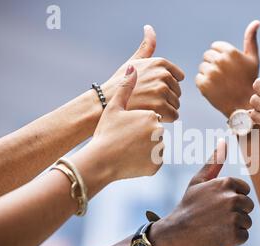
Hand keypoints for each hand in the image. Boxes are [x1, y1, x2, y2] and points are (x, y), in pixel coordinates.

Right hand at [85, 66, 163, 181]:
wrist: (100, 160)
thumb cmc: (105, 132)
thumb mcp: (114, 108)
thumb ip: (126, 87)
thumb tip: (133, 68)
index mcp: (152, 115)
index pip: (153, 117)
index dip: (138, 123)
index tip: (127, 128)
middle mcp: (159, 130)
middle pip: (155, 132)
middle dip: (144, 136)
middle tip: (126, 140)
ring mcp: (159, 148)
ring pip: (155, 147)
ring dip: (145, 148)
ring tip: (128, 150)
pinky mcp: (157, 164)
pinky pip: (154, 161)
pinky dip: (145, 161)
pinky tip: (131, 159)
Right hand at [102, 25, 184, 121]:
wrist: (106, 103)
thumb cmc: (120, 84)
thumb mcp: (133, 62)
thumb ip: (146, 47)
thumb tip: (149, 27)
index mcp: (160, 63)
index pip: (178, 77)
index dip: (166, 85)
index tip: (152, 89)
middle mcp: (163, 74)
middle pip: (178, 92)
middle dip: (166, 98)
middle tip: (148, 100)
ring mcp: (162, 91)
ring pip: (176, 104)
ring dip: (166, 109)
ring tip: (148, 107)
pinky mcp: (161, 107)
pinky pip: (174, 115)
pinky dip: (166, 119)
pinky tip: (152, 115)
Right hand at [149, 140, 254, 245]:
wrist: (175, 234)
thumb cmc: (188, 206)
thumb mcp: (198, 181)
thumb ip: (213, 162)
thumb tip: (223, 142)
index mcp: (225, 184)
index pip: (244, 191)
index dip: (232, 199)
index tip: (216, 205)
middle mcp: (232, 199)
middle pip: (248, 207)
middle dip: (235, 213)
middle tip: (215, 218)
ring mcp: (233, 218)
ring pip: (246, 222)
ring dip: (234, 227)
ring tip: (215, 227)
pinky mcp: (234, 237)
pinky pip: (243, 236)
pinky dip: (232, 240)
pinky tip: (217, 237)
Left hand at [196, 20, 259, 117]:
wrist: (244, 105)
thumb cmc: (249, 80)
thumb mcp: (253, 59)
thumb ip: (250, 39)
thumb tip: (256, 22)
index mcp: (230, 52)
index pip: (215, 47)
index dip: (221, 57)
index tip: (228, 67)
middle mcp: (219, 61)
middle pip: (207, 56)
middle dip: (214, 64)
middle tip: (224, 77)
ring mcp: (210, 73)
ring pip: (202, 67)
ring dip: (209, 74)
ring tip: (221, 83)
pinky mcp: (203, 85)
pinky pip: (198, 79)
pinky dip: (204, 84)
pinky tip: (215, 89)